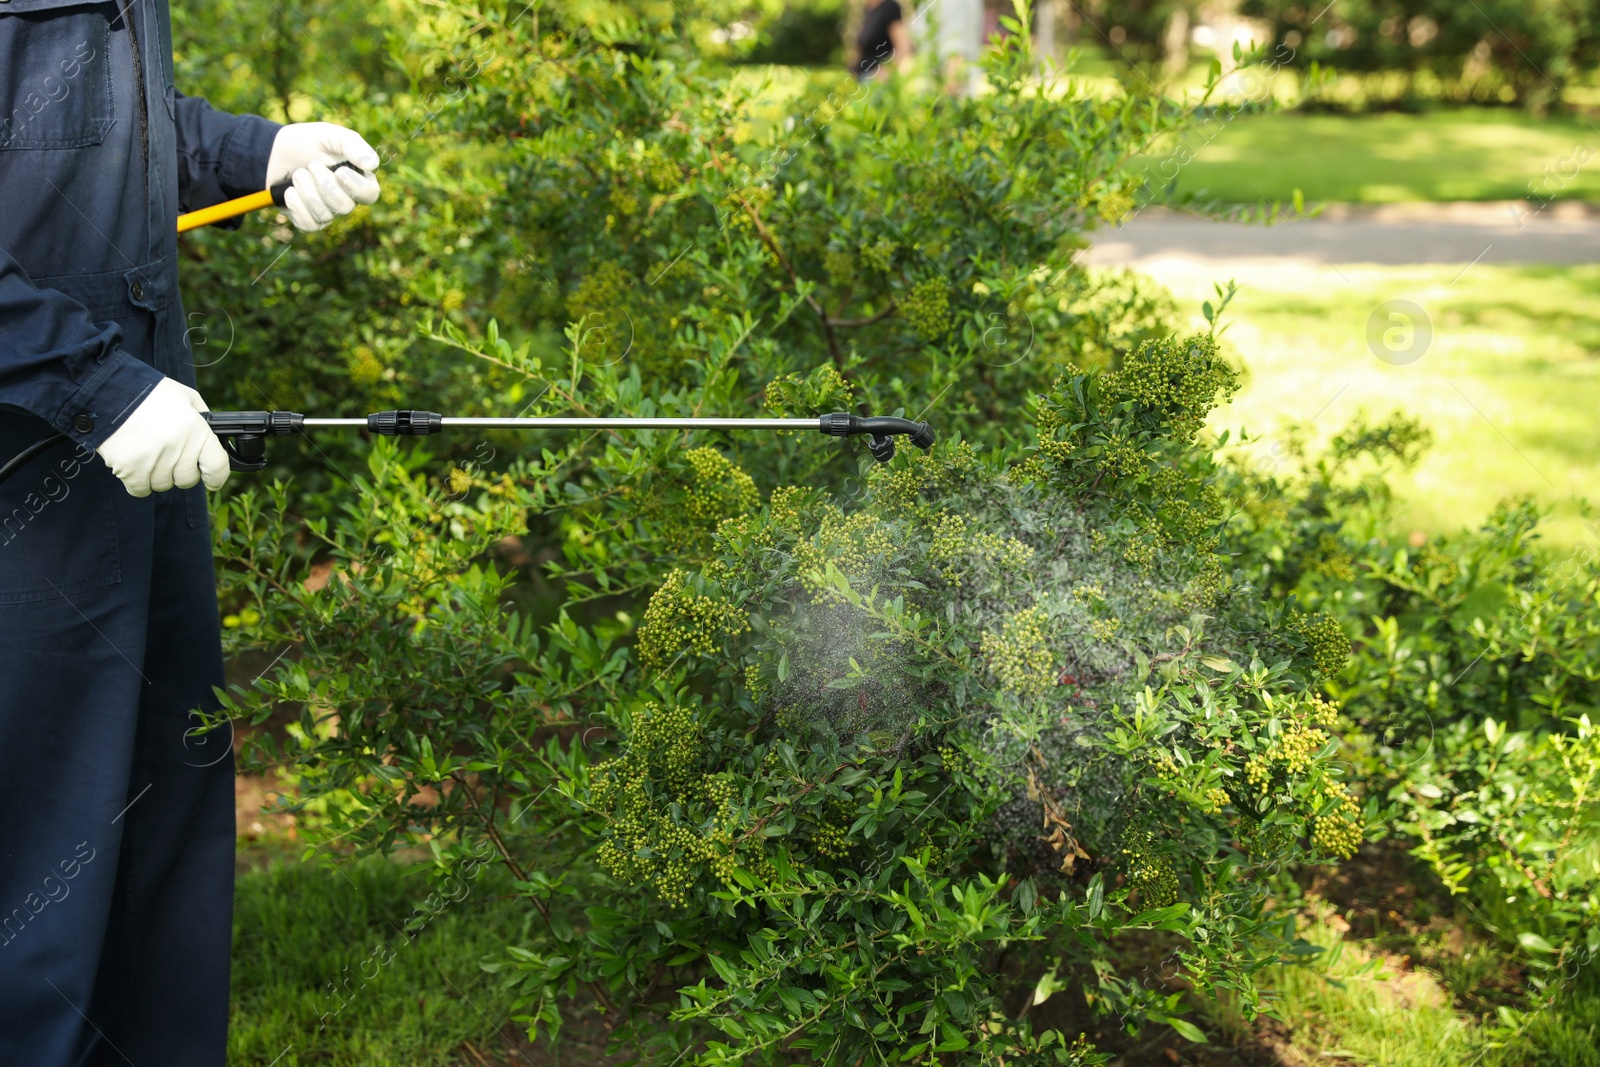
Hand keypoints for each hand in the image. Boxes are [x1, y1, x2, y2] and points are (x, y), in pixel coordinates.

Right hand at [95, 378, 229, 497]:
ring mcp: (154, 461)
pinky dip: (139, 482)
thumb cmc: (150, 393)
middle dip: (181, 471)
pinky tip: (136, 463)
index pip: (218, 467)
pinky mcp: (130, 469)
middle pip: (187, 480)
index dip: (216, 477)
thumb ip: (203, 418)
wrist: (108, 391)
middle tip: (168, 455)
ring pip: (163, 485)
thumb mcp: (186, 397)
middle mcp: (178, 448)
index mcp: (197, 430)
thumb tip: (213, 439)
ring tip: (149, 453)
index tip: (212, 481)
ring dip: (158, 475)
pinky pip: (141, 490)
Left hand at [265, 122, 381, 231]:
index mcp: (358, 179)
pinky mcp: (310, 220)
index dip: (355, 186)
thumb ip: (353, 145)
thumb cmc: (307, 141)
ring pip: (325, 215)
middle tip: (311, 165)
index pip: (370, 194)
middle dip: (323, 184)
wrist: (274, 151)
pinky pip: (309, 224)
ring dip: (305, 190)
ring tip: (298, 174)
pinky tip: (290, 191)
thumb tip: (372, 165)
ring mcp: (329, 212)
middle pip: (345, 207)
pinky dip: (295, 204)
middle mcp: (347, 199)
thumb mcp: (331, 135)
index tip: (339, 171)